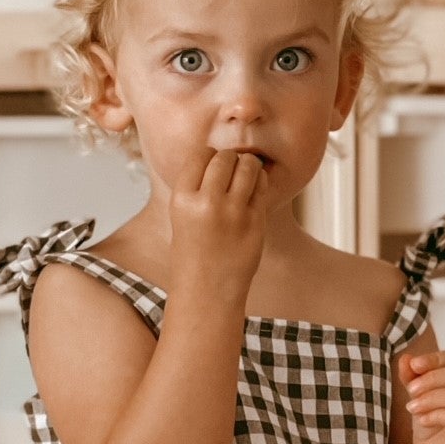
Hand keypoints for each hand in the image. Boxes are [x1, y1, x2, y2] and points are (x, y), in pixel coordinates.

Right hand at [167, 147, 268, 300]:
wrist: (207, 290)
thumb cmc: (194, 250)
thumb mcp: (182, 215)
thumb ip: (197, 185)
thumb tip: (218, 153)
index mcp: (182, 199)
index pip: (201, 154)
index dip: (210, 157)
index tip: (212, 168)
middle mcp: (207, 203)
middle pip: (225, 157)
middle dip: (230, 159)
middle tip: (231, 172)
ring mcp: (233, 213)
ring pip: (248, 166)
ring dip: (249, 165)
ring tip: (246, 176)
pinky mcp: (255, 222)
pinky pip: (262, 186)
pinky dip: (260, 182)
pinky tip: (253, 192)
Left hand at [398, 347, 444, 443]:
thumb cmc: (433, 426)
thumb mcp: (419, 396)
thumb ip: (413, 378)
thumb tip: (406, 359)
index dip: (438, 358)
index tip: (414, 365)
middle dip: (435, 379)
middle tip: (411, 390)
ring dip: (435, 398)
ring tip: (412, 407)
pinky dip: (439, 415)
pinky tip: (423, 420)